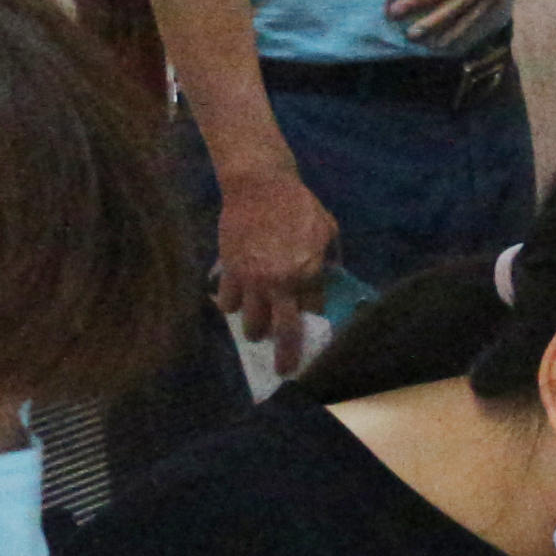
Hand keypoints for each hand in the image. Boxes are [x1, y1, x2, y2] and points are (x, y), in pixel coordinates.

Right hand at [213, 159, 338, 360]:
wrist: (260, 187)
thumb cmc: (299, 206)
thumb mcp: (327, 230)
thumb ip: (328, 258)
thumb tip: (328, 278)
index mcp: (309, 273)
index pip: (313, 312)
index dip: (314, 324)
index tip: (312, 338)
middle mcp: (280, 283)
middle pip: (282, 331)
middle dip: (284, 354)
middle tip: (283, 368)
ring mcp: (252, 279)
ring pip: (251, 322)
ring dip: (255, 331)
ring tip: (257, 333)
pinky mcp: (229, 270)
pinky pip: (227, 302)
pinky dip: (231, 307)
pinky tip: (234, 306)